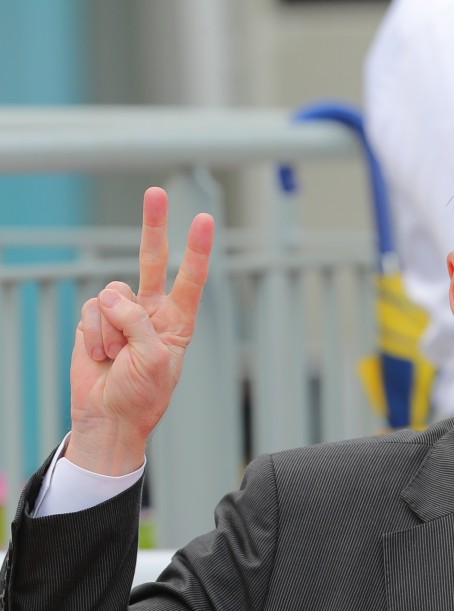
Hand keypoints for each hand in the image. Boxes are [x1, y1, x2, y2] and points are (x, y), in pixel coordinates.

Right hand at [64, 187, 212, 474]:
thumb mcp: (157, 360)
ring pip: (113, 294)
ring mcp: (121, 313)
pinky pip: (92, 310)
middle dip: (153, 226)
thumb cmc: (143, 394)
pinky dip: (94, 334)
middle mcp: (151, 310)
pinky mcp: (94, 320)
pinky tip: (101, 356)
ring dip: (112, 328)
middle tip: (155, 192)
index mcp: (178, 321)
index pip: (191, 279)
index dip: (196, 250)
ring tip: (117, 356)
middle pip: (152, 260)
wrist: (109, 417)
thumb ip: (139, 322)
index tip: (203, 219)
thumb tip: (112, 296)